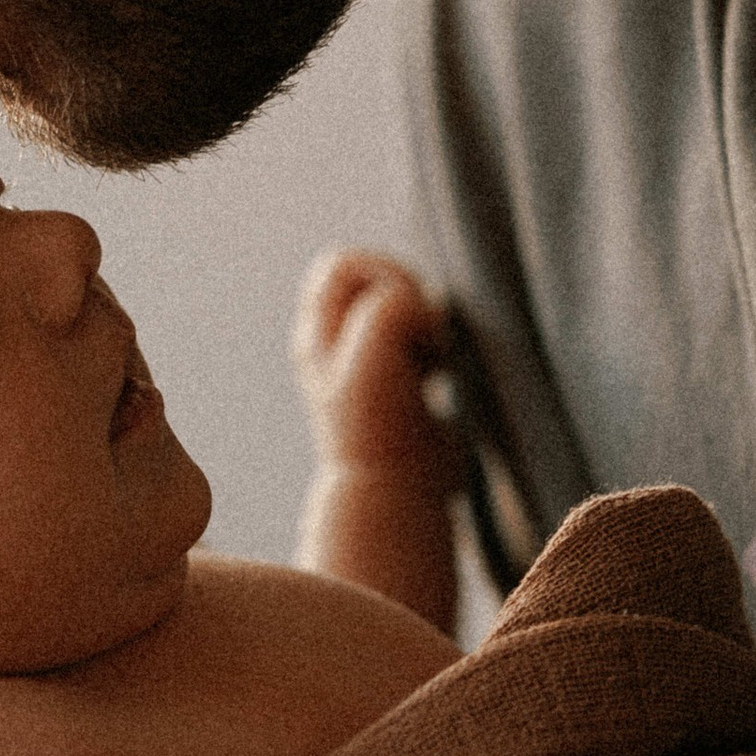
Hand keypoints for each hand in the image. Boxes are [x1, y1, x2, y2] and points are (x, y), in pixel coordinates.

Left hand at [290, 250, 455, 477]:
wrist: (397, 491)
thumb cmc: (379, 429)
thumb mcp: (371, 359)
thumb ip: (388, 310)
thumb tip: (414, 302)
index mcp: (317, 334)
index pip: (342, 263)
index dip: (383, 275)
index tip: (407, 319)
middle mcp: (334, 342)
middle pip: (369, 276)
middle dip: (408, 293)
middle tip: (422, 335)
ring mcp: (366, 360)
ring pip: (399, 303)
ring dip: (425, 321)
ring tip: (430, 358)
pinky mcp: (400, 379)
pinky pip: (420, 333)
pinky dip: (435, 342)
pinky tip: (439, 372)